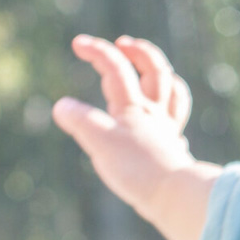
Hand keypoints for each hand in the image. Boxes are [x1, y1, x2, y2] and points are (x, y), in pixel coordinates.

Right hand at [53, 35, 220, 239]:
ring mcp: (167, 131)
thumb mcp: (101, 143)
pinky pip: (177, 124)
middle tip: (125, 44)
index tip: (78, 43)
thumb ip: (81, 122)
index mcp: (134, 107)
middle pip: (155, 71)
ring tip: (156, 72)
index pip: (116, 69)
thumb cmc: (138, 169)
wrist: (175, 196)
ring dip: (163, 77)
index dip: (98, 51)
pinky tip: (170, 124)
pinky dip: (172, 114)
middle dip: (140, 53)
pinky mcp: (173, 151)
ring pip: (173, 94)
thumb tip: (61, 106)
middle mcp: (155, 114)